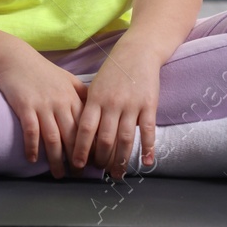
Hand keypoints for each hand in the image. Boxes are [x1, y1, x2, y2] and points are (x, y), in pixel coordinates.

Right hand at [0, 48, 87, 178]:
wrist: (16, 58)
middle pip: (72, 137)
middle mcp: (61, 103)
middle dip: (77, 159)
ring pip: (53, 138)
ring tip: (58, 174)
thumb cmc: (42, 71)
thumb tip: (99, 111)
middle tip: (78, 175)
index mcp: (73, 98)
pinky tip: (32, 159)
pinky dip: (32, 147)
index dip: (91, 147)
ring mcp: (42, 105)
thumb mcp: (68, 79)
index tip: (94, 163)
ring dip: (56, 160)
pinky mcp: (25, 106)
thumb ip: (83, 95)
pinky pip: (31, 131)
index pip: (87, 128)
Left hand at [71, 46, 160, 179]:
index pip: (84, 129)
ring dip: (120, 160)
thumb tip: (77, 134)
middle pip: (105, 138)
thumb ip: (89, 108)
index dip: (80, 148)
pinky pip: (148, 131)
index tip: (78, 164)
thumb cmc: (113, 73)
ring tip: (117, 174)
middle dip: (101, 159)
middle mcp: (112, 103)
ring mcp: (131, 105)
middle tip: (99, 171)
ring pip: (125, 139)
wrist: (137, 53)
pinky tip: (146, 163)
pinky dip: (147, 148)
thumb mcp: (95, 87)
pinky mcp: (149, 105)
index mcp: (95, 99)